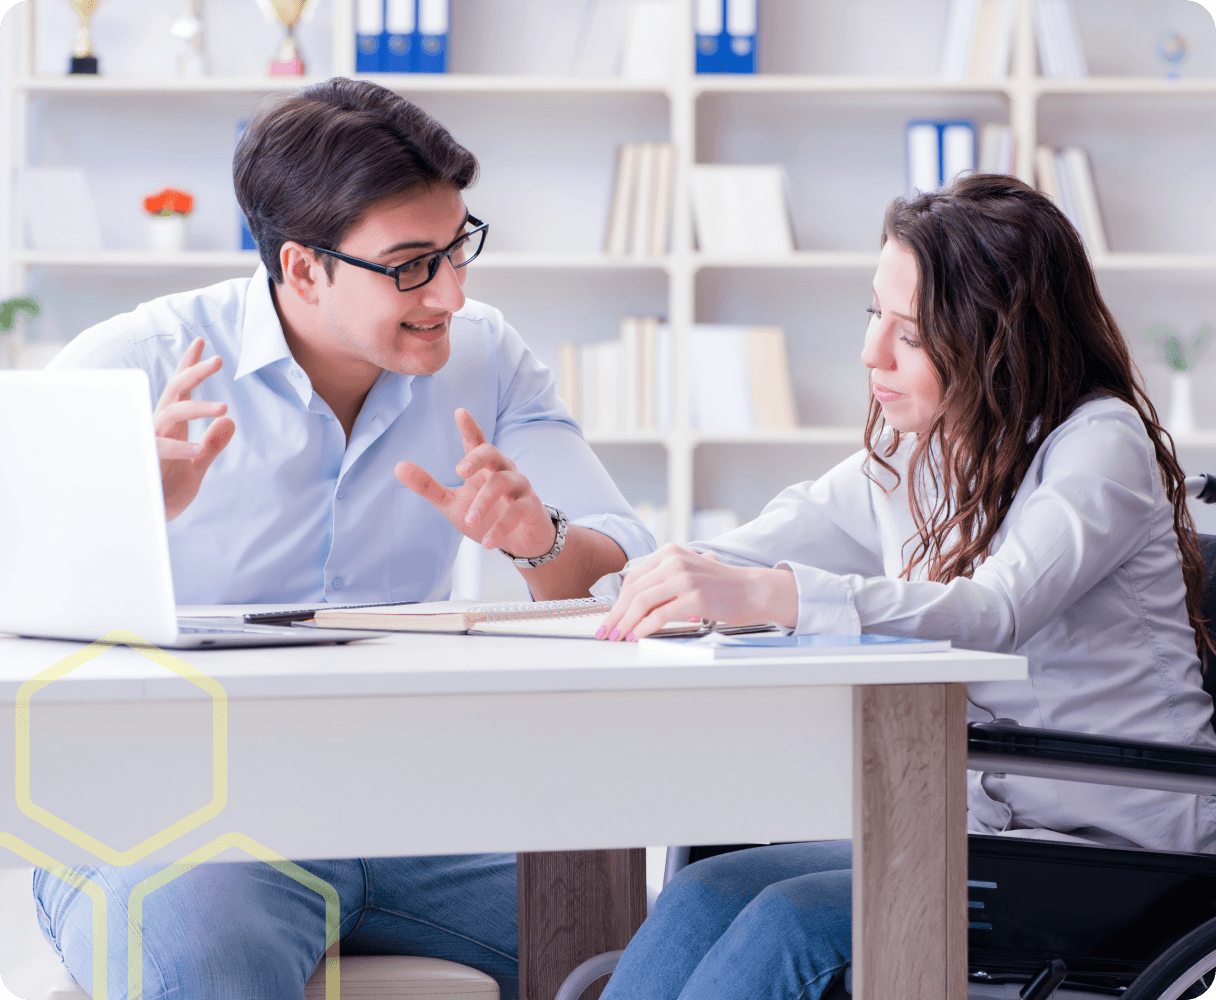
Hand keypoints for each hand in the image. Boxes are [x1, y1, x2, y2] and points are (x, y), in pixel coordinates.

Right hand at [156, 337, 235, 520]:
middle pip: (175, 391)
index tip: (202, 342)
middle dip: (194, 372)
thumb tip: (230, 421)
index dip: (190, 366)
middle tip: (219, 360)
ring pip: (170, 413)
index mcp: (172, 425)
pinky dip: (180, 447)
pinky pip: (160, 447)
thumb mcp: (198, 466)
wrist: (146, 520)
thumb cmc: (166, 491)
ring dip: (196, 408)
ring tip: (224, 407)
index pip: (181, 390)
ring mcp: (152, 442)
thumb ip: (213, 444)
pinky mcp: (146, 461)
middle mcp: (160, 427)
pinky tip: (200, 450)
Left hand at [395, 408, 557, 558]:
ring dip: (483, 502)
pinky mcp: (531, 507)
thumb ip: (428, 487)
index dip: (469, 427)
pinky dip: (501, 527)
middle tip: (460, 471)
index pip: (476, 442)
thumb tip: (398, 467)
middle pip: (492, 453)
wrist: (520, 543)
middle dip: (476, 458)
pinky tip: (488, 542)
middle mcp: (503, 471)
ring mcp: (519, 487)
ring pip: (502, 482)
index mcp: (483, 468)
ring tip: (469, 521)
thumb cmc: (486, 517)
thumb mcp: (452, 503)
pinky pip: (517, 511)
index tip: (459, 412)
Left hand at [596, 544, 798, 640]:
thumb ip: (662, 581)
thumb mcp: (687, 572)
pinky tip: (637, 635)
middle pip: (633, 590)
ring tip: (618, 637)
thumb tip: (631, 605)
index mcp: (670, 553)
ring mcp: (685, 578)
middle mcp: (675, 561)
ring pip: (642, 602)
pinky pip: (659, 614)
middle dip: (615, 614)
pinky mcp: (694, 597)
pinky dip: (643, 627)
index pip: (633, 578)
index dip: (616, 601)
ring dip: (625, 623)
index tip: (608, 617)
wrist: (751, 590)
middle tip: (606, 631)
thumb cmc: (719, 586)